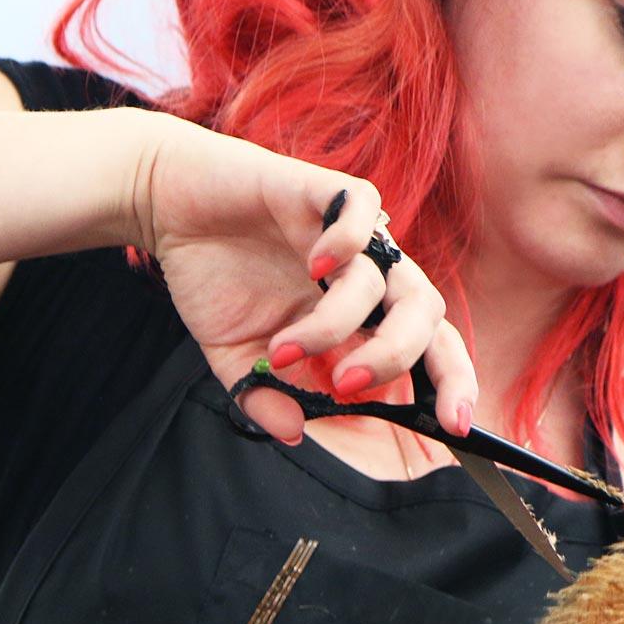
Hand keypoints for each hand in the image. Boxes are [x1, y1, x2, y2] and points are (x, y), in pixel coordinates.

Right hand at [125, 109, 476, 443]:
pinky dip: (345, 242)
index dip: (450, 382)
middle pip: (426, 311)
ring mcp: (346, 231)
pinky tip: (311, 267)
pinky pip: (360, 207)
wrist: (167, 205)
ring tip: (285, 349)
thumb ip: (265, 396)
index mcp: (358, 311)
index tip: (455, 426)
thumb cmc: (212, 273)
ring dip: (336, 324)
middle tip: (348, 386)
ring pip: (384, 277)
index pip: (427, 345)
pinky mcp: (319, 189)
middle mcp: (364, 270)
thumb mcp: (233, 354)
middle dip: (398, 357)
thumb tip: (295, 434)